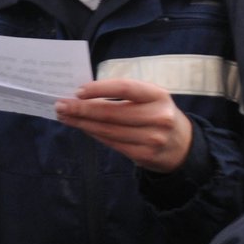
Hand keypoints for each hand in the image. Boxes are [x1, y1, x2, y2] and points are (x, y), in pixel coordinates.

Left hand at [55, 78, 192, 172]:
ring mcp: (153, 138)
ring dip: (82, 123)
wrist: (183, 145)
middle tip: (60, 105)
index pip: (124, 88)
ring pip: (108, 130)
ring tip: (65, 116)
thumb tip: (82, 94)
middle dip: (81, 109)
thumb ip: (122, 94)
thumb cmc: (156, 113)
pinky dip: (94, 134)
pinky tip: (82, 128)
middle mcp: (158, 117)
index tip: (77, 91)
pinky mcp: (145, 155)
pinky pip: (113, 143)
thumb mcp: (148, 98)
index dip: (99, 89)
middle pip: (112, 112)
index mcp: (158, 95)